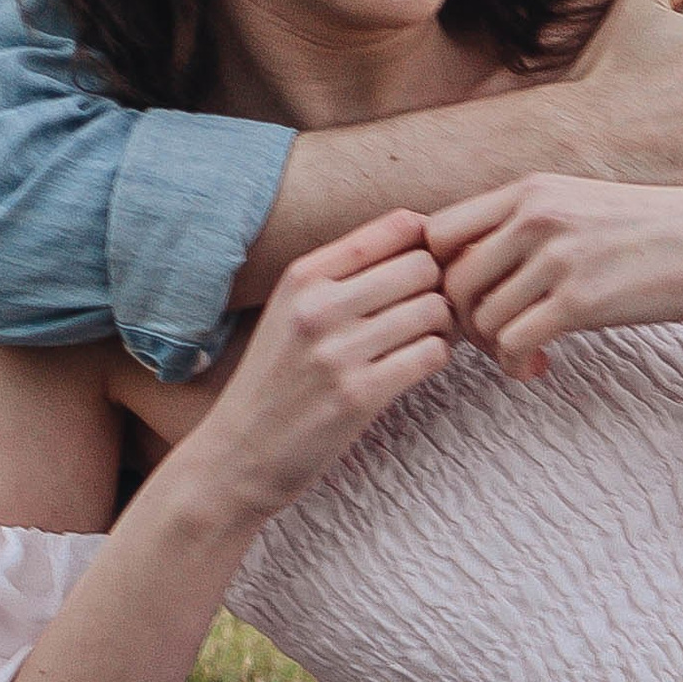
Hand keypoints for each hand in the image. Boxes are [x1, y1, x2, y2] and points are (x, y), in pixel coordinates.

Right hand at [175, 208, 454, 522]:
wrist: (239, 454)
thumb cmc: (278, 378)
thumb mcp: (293, 310)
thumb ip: (347, 274)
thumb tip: (427, 240)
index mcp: (303, 275)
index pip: (397, 227)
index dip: (429, 244)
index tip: (427, 271)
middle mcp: (318, 305)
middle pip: (424, 266)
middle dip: (440, 287)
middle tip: (433, 311)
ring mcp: (338, 351)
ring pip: (435, 310)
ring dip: (443, 326)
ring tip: (425, 339)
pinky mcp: (359, 395)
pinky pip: (432, 355)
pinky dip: (436, 358)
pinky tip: (416, 367)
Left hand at [427, 176, 682, 377]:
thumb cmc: (656, 235)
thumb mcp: (583, 207)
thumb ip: (529, 224)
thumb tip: (475, 265)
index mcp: (530, 190)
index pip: (436, 232)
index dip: (439, 275)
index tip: (472, 301)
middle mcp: (535, 216)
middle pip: (448, 281)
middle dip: (462, 322)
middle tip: (494, 339)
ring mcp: (557, 257)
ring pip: (478, 318)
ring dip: (492, 350)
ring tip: (524, 356)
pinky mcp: (581, 300)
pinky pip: (512, 344)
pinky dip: (516, 366)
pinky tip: (541, 367)